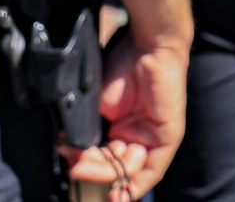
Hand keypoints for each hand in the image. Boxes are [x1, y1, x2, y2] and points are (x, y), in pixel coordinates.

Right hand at [66, 34, 187, 201]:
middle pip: (114, 169)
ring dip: (107, 173)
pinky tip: (120, 194)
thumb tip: (67, 153)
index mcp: (121, 129)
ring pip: (129, 172)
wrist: (146, 46)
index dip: (89, 169)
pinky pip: (152, 171)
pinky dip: (135, 186)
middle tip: (76, 166)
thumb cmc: (122, 66)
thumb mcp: (97, 104)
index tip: (72, 168)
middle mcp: (137, 137)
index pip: (105, 160)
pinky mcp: (167, 137)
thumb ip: (84, 131)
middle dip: (94, 171)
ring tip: (88, 163)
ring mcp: (153, 139)